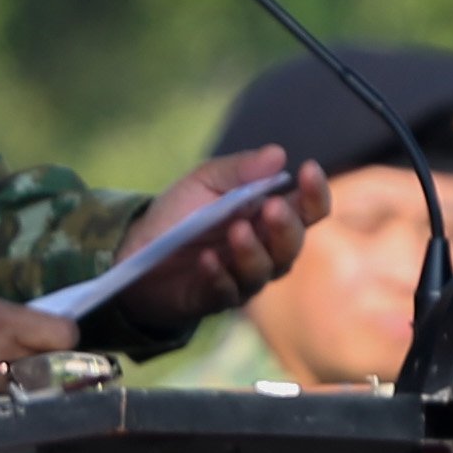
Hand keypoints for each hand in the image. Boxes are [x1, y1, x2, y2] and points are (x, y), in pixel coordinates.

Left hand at [107, 147, 326, 332]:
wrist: (138, 250)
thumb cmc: (180, 212)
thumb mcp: (204, 181)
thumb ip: (239, 170)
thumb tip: (278, 154)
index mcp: (269, 215)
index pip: (308, 209)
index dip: (315, 193)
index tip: (308, 169)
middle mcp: (266, 248)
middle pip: (293, 243)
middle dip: (286, 226)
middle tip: (272, 207)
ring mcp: (244, 276)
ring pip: (265, 270)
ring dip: (252, 251)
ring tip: (237, 230)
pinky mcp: (218, 298)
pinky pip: (227, 291)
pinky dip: (218, 274)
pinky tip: (207, 258)